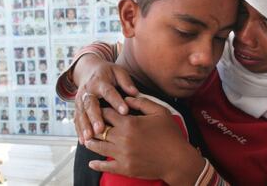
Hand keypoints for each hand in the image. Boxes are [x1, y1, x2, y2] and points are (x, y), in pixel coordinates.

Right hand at [73, 54, 138, 143]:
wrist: (88, 70)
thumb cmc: (108, 72)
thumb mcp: (118, 71)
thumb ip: (126, 81)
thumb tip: (135, 93)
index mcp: (100, 81)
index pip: (108, 92)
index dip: (116, 101)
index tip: (125, 111)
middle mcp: (88, 91)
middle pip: (90, 105)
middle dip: (95, 117)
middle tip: (100, 129)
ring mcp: (80, 100)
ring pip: (81, 114)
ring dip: (85, 127)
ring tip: (89, 139)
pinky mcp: (77, 107)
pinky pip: (76, 119)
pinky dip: (79, 130)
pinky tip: (83, 141)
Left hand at [85, 97, 205, 185]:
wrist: (178, 160)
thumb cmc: (171, 134)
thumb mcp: (160, 112)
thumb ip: (142, 103)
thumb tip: (127, 98)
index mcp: (130, 123)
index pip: (107, 113)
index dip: (102, 109)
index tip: (100, 109)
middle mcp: (122, 138)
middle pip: (99, 130)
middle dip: (94, 125)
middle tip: (90, 124)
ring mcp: (122, 155)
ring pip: (98, 147)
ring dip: (91, 142)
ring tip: (87, 140)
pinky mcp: (125, 168)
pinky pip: (106, 166)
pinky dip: (97, 164)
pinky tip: (92, 162)